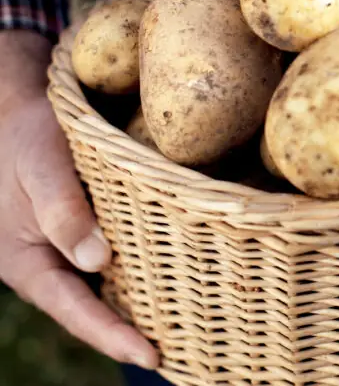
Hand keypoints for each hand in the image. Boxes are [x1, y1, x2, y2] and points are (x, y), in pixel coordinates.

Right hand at [0, 30, 157, 368]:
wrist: (19, 110)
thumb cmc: (27, 137)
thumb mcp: (41, 170)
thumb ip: (63, 213)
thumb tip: (97, 262)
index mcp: (30, 262)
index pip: (75, 310)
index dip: (112, 337)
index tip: (151, 356)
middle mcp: (53, 264)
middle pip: (94, 309)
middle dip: (133, 333)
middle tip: (184, 354)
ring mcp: (71, 249)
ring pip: (108, 288)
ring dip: (142, 305)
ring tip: (189, 329)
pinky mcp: (88, 230)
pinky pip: (117, 260)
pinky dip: (143, 272)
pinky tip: (176, 277)